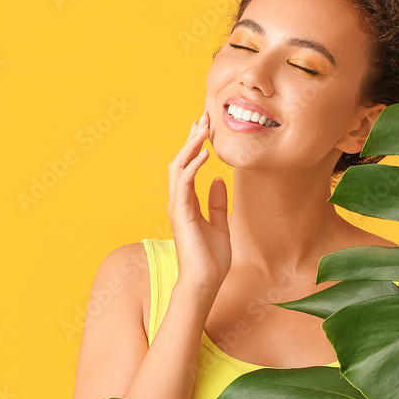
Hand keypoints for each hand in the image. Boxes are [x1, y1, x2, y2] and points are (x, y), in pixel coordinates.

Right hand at [166, 111, 231, 293]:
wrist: (206, 282)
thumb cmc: (211, 259)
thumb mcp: (220, 224)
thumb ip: (217, 203)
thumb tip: (219, 181)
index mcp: (187, 203)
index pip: (188, 167)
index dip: (195, 146)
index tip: (205, 127)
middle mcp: (179, 201)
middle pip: (180, 161)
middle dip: (191, 138)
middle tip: (203, 117)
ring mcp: (178, 206)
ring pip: (178, 167)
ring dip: (190, 146)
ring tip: (202, 128)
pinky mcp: (181, 213)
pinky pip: (184, 183)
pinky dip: (192, 165)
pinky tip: (204, 153)